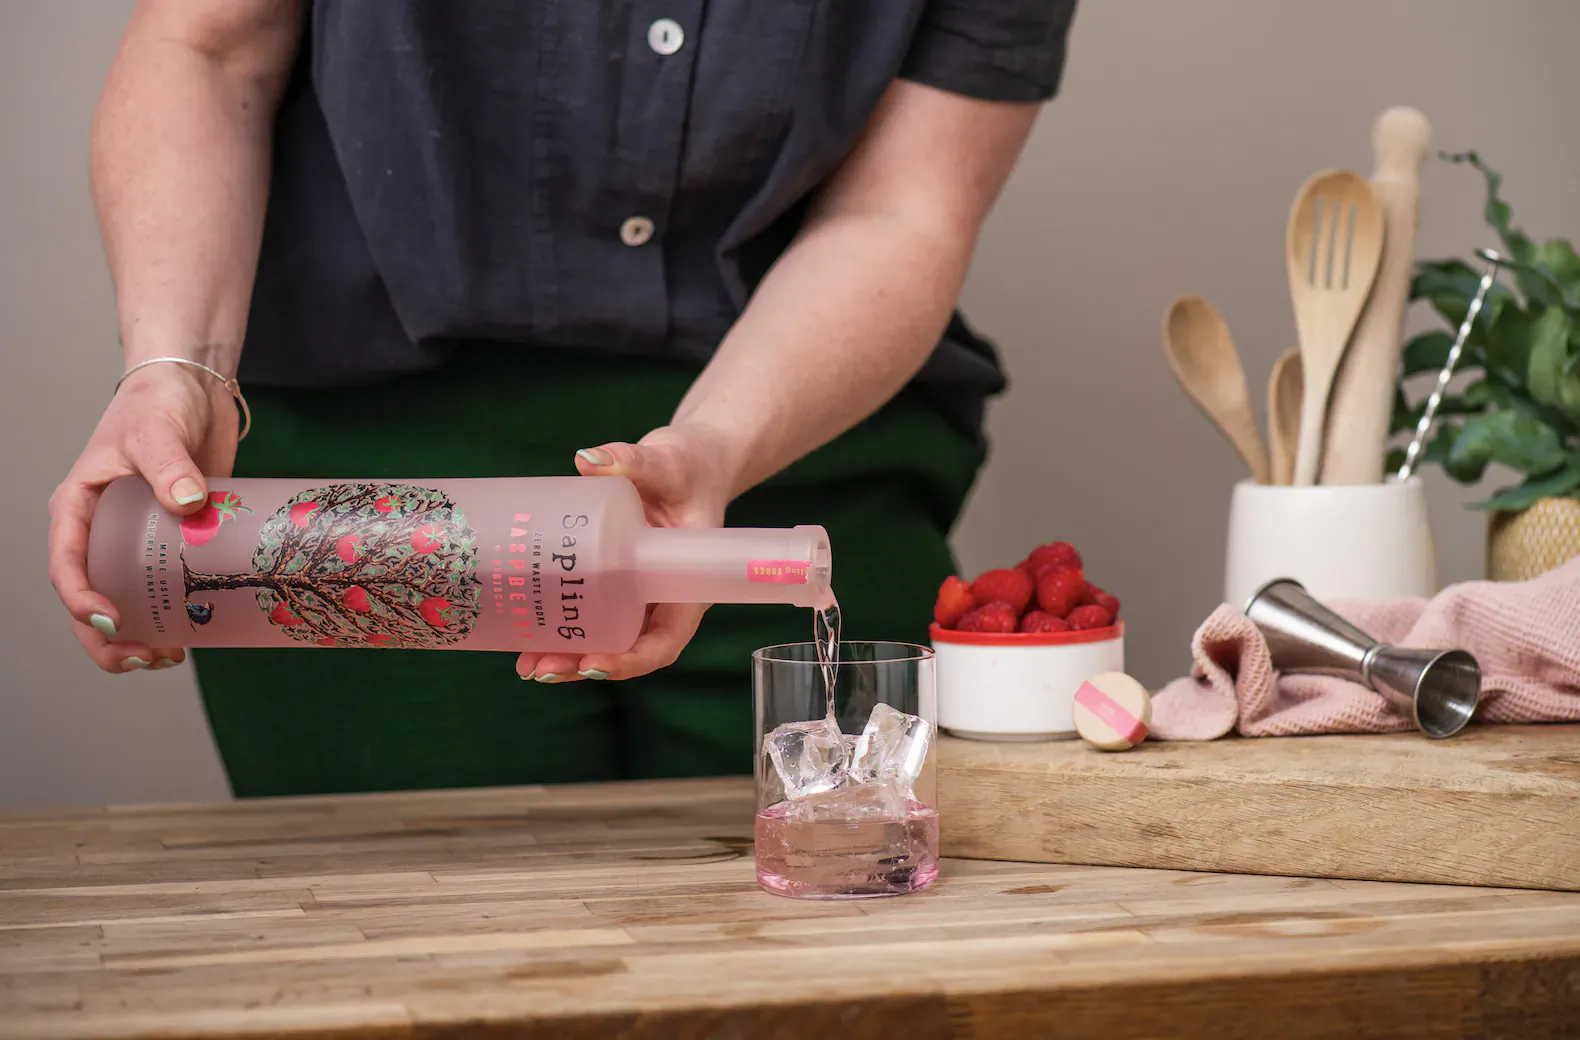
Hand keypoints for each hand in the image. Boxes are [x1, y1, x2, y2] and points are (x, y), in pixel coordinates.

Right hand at [48, 364, 240, 673]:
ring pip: (123, 601)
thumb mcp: (157, 430)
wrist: (194, 390)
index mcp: (78, 508)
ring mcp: (133, 540)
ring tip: (171, 657)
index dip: (82, 601)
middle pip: (89, 598)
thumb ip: (170, 463)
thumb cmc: (159, 402)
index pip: (67, 565)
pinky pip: (162, 588)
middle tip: (148, 658)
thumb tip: (187, 500)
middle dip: (109, 639)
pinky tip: (196, 634)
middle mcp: (99, 531)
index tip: (113, 621)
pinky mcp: (170, 541)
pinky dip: (172, 614)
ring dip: (139, 635)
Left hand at [515, 423, 736, 683]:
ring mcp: (636, 594)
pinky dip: (562, 630)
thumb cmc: (689, 468)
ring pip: (605, 639)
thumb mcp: (666, 462)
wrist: (688, 465)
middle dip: (583, 664)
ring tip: (526, 665)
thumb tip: (587, 458)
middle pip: (627, 648)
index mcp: (686, 584)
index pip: (666, 638)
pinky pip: (591, 614)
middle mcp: (662, 598)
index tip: (592, 664)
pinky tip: (526, 637)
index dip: (632, 659)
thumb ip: (632, 460)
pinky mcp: (614, 581)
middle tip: (540, 668)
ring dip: (567, 657)